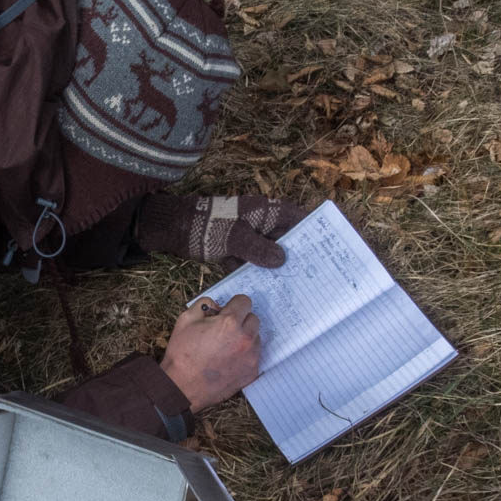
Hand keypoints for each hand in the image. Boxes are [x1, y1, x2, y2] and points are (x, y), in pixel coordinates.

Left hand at [135, 194, 310, 268]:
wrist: (173, 230)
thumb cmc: (206, 226)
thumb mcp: (234, 237)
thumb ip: (258, 248)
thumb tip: (283, 260)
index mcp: (264, 210)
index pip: (295, 216)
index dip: (312, 228)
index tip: (326, 245)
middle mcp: (260, 222)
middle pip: (286, 237)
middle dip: (298, 253)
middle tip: (316, 272)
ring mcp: (248, 236)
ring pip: (270, 252)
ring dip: (279, 267)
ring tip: (298, 285)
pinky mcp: (236, 250)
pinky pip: (254, 262)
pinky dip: (260, 273)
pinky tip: (270, 290)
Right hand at [160, 295, 261, 411]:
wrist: (181, 387)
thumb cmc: (181, 354)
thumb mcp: (185, 319)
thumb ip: (204, 304)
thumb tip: (216, 305)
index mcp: (229, 323)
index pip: (245, 301)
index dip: (234, 304)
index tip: (228, 310)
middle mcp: (244, 338)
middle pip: (253, 319)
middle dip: (241, 321)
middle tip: (225, 329)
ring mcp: (251, 357)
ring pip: (256, 338)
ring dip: (245, 338)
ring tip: (226, 347)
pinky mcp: (252, 372)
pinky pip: (254, 356)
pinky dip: (245, 355)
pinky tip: (228, 360)